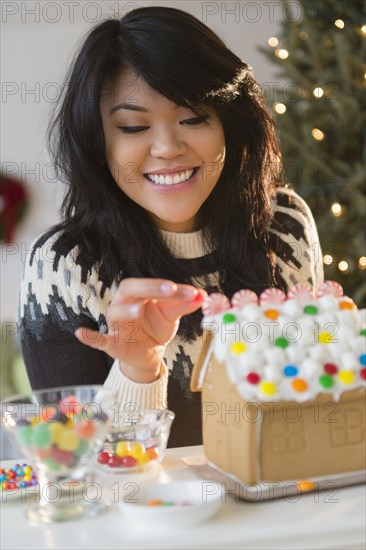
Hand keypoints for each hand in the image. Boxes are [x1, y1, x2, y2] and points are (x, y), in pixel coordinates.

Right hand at [75, 278, 206, 382]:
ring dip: (126, 311)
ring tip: (138, 311)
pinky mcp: (111, 343)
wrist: (148, 352)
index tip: (189, 291)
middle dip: (149, 288)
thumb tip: (203, 295)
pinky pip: (98, 339)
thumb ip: (185, 304)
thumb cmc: (156, 327)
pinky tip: (81, 333)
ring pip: (115, 312)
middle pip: (130, 289)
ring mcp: (116, 323)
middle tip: (170, 289)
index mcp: (139, 293)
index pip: (150, 284)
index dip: (167, 286)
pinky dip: (90, 337)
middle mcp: (124, 303)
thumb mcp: (172, 315)